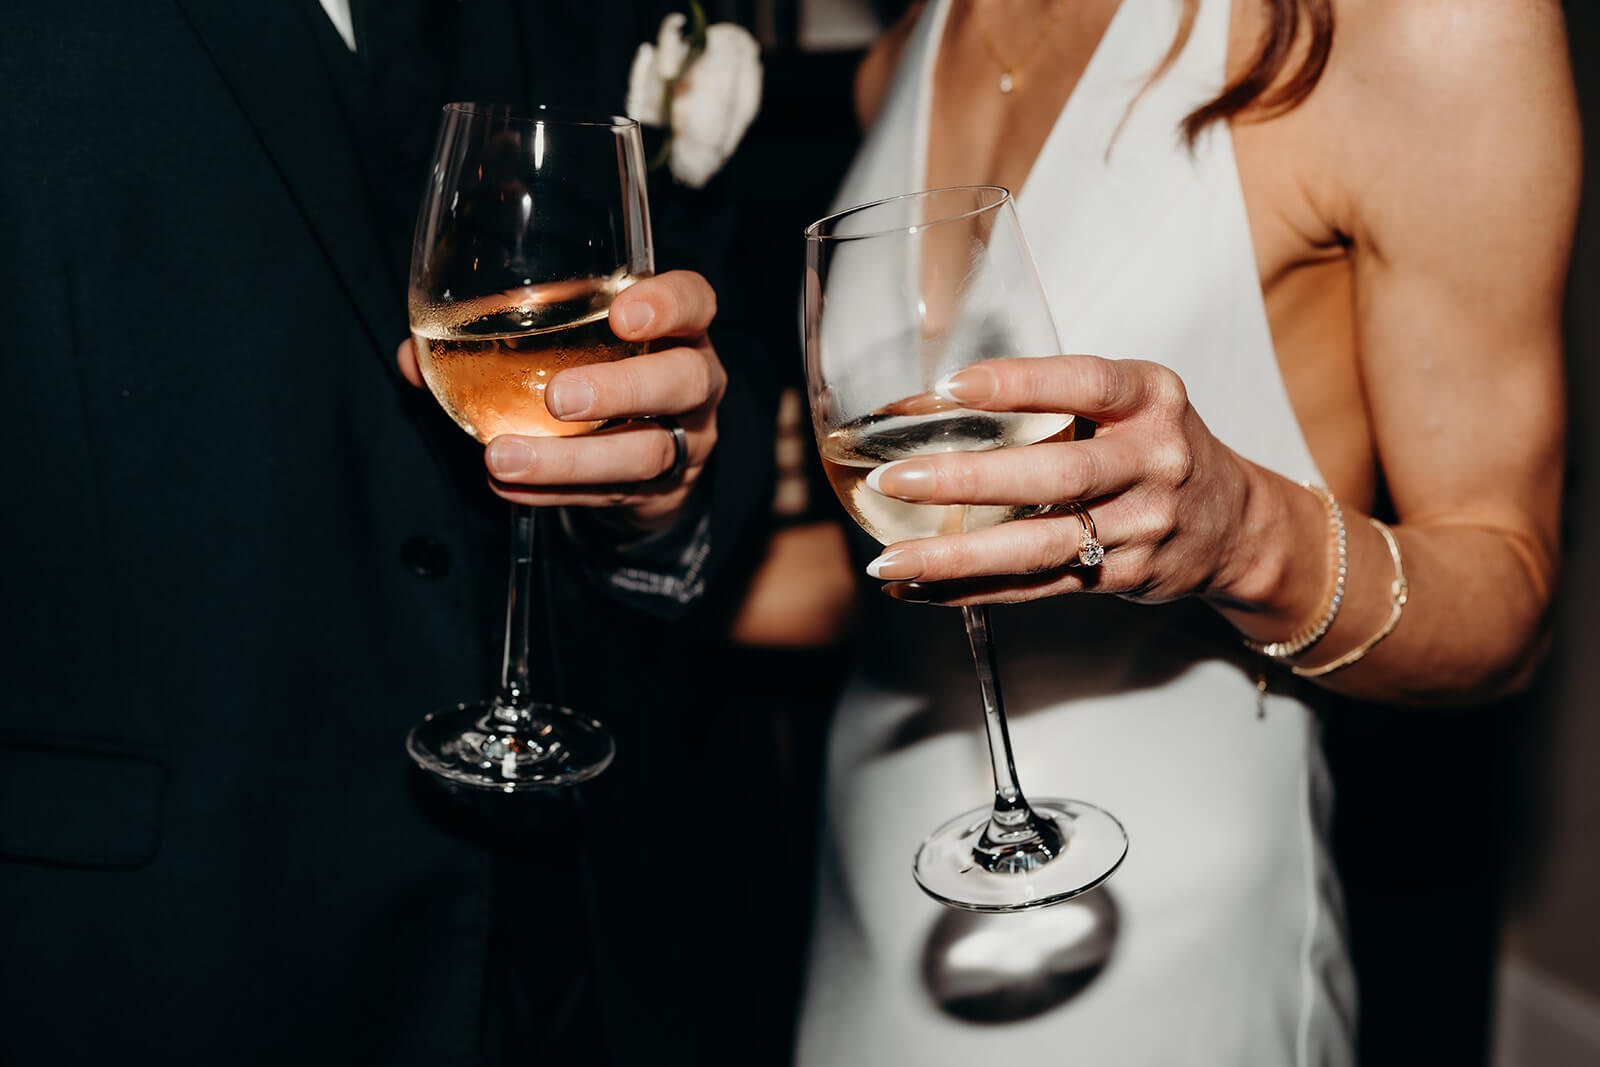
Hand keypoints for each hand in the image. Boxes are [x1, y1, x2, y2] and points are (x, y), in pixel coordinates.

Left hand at [398, 270, 726, 530]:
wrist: (647, 456)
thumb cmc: (600, 371)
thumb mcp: (568, 343)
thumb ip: (498, 338)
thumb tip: (413, 358)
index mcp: (678, 328)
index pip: (695, 302)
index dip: (668, 304)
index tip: (622, 314)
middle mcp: (696, 381)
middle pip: (683, 380)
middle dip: (623, 389)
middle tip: (559, 399)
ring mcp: (687, 440)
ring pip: (649, 451)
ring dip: (572, 458)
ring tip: (505, 457)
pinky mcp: (662, 491)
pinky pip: (613, 496)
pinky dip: (557, 491)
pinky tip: (510, 487)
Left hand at [862, 354, 1266, 607]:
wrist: (1235, 525)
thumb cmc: (1156, 448)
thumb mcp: (1131, 401)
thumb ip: (1055, 398)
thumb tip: (931, 404)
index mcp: (1151, 399)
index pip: (1084, 383)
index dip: (1018, 384)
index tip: (951, 386)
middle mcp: (1152, 461)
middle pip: (1057, 474)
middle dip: (969, 480)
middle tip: (898, 480)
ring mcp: (1141, 526)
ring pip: (1040, 544)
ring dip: (957, 557)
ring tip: (890, 559)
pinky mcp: (1120, 578)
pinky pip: (1036, 587)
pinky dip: (971, 591)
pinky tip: (916, 589)